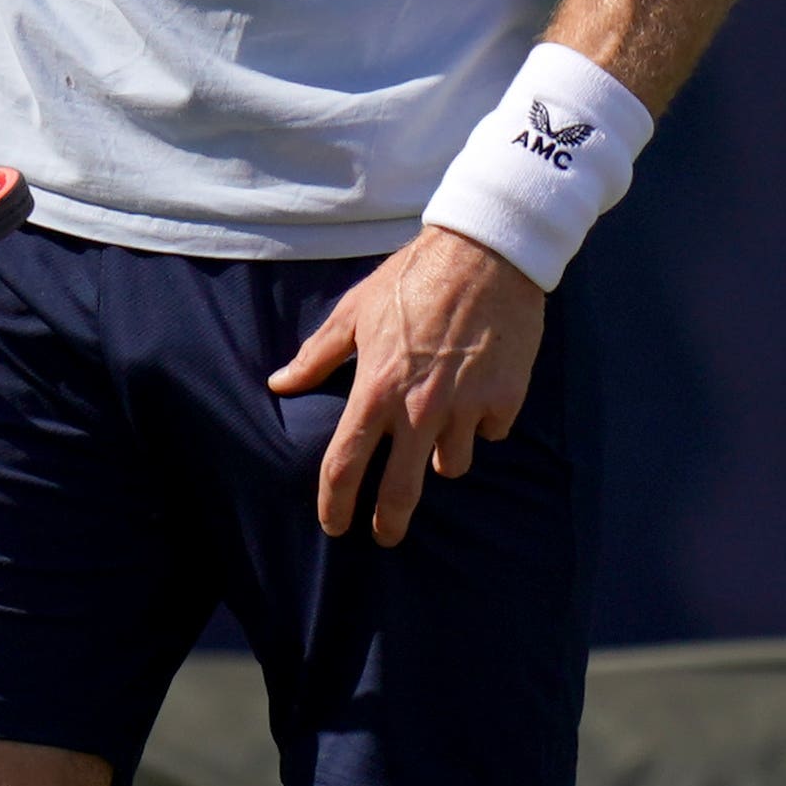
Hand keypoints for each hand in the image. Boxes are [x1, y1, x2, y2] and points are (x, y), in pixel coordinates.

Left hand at [268, 227, 545, 545]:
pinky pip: (490, 432)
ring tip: (441, 431)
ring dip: (442, 454)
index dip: (335, 504)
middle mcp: (420, 408)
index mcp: (376, 389)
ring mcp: (466, 406)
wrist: (487, 251)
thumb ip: (318, 355)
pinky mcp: (505, 398)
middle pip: (400, 492)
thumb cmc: (414, 276)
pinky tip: (480, 395)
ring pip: (451, 464)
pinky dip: (483, 422)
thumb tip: (281, 383)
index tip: (335, 525)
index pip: (345, 465)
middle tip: (385, 534)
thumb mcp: (357, 309)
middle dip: (389, 522)